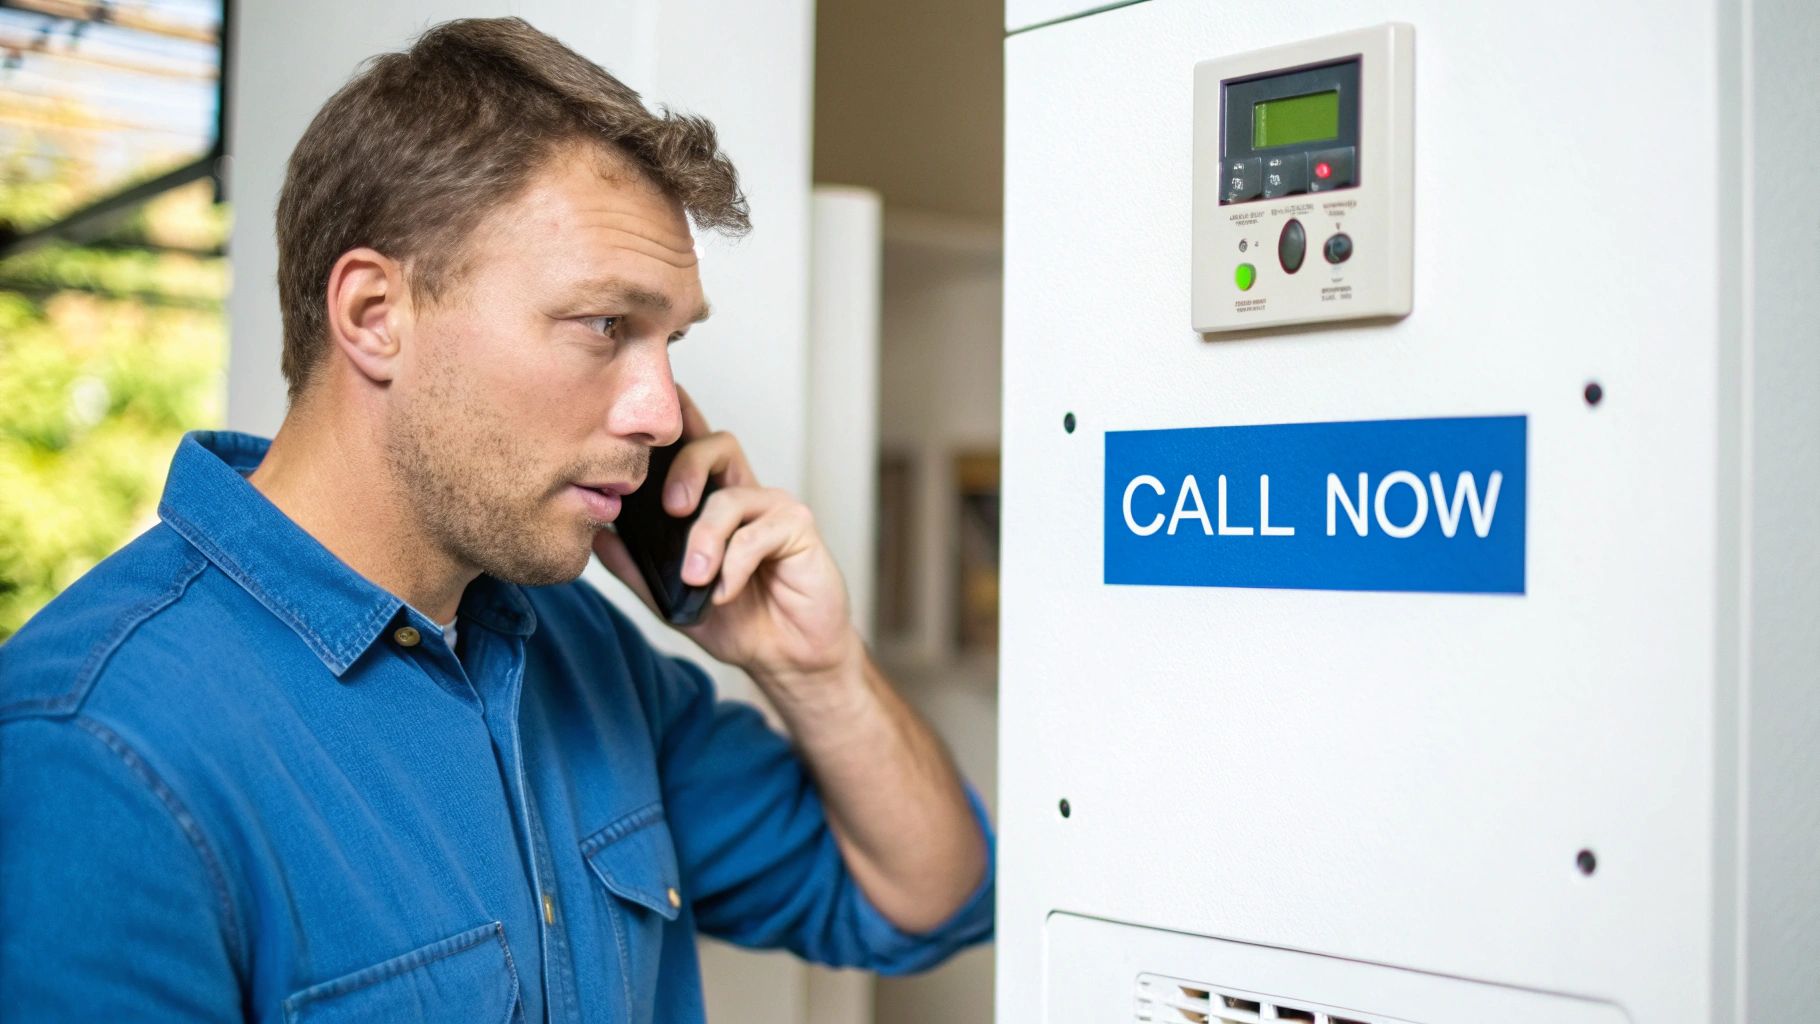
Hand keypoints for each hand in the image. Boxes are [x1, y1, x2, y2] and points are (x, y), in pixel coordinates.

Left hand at [592, 388, 862, 689]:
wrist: (789, 658)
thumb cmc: (741, 620)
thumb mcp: (673, 598)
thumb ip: (637, 568)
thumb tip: (597, 536)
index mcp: (715, 502)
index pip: (693, 447)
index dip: (677, 416)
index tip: (652, 399)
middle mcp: (746, 495)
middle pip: (717, 444)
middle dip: (685, 466)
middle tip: (670, 508)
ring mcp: (775, 510)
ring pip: (731, 496)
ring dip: (705, 538)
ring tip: (695, 576)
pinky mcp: (799, 529)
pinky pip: (757, 534)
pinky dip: (734, 565)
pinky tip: (725, 592)